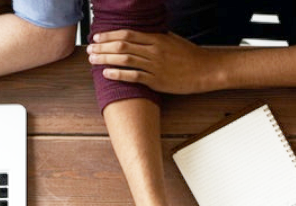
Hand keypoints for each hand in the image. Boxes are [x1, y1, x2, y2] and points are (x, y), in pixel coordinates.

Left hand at [88, 30, 220, 94]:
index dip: (109, 35)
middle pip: (122, 46)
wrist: (206, 70)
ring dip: (106, 59)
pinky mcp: (157, 80)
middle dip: (103, 47)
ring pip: (125, 60)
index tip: (97, 37)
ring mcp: (155, 66)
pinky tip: (107, 73)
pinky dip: (119, 74)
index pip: (127, 34)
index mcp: (156, 39)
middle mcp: (154, 50)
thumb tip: (142, 34)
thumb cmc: (190, 55)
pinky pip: (134, 76)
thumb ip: (156, 37)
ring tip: (93, 60)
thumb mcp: (172, 40)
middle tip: (90, 49)